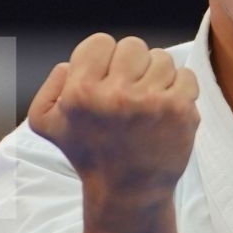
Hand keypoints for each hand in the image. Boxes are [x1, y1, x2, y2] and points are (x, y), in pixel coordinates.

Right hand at [28, 33, 199, 203]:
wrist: (128, 191)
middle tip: (128, 93)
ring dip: (156, 77)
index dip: (104, 59)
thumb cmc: (90, 153)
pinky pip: (186, 75)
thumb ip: (50, 83)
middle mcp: (115, 96)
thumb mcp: (45, 122)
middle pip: (133, 45)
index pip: (100, 42)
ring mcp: (151, 102)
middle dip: (132, 66)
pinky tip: (165, 110)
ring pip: (162, 58)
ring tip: (147, 103)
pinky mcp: (180, 110)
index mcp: (81, 93)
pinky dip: (179, 89)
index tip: (106, 80)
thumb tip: (71, 64)